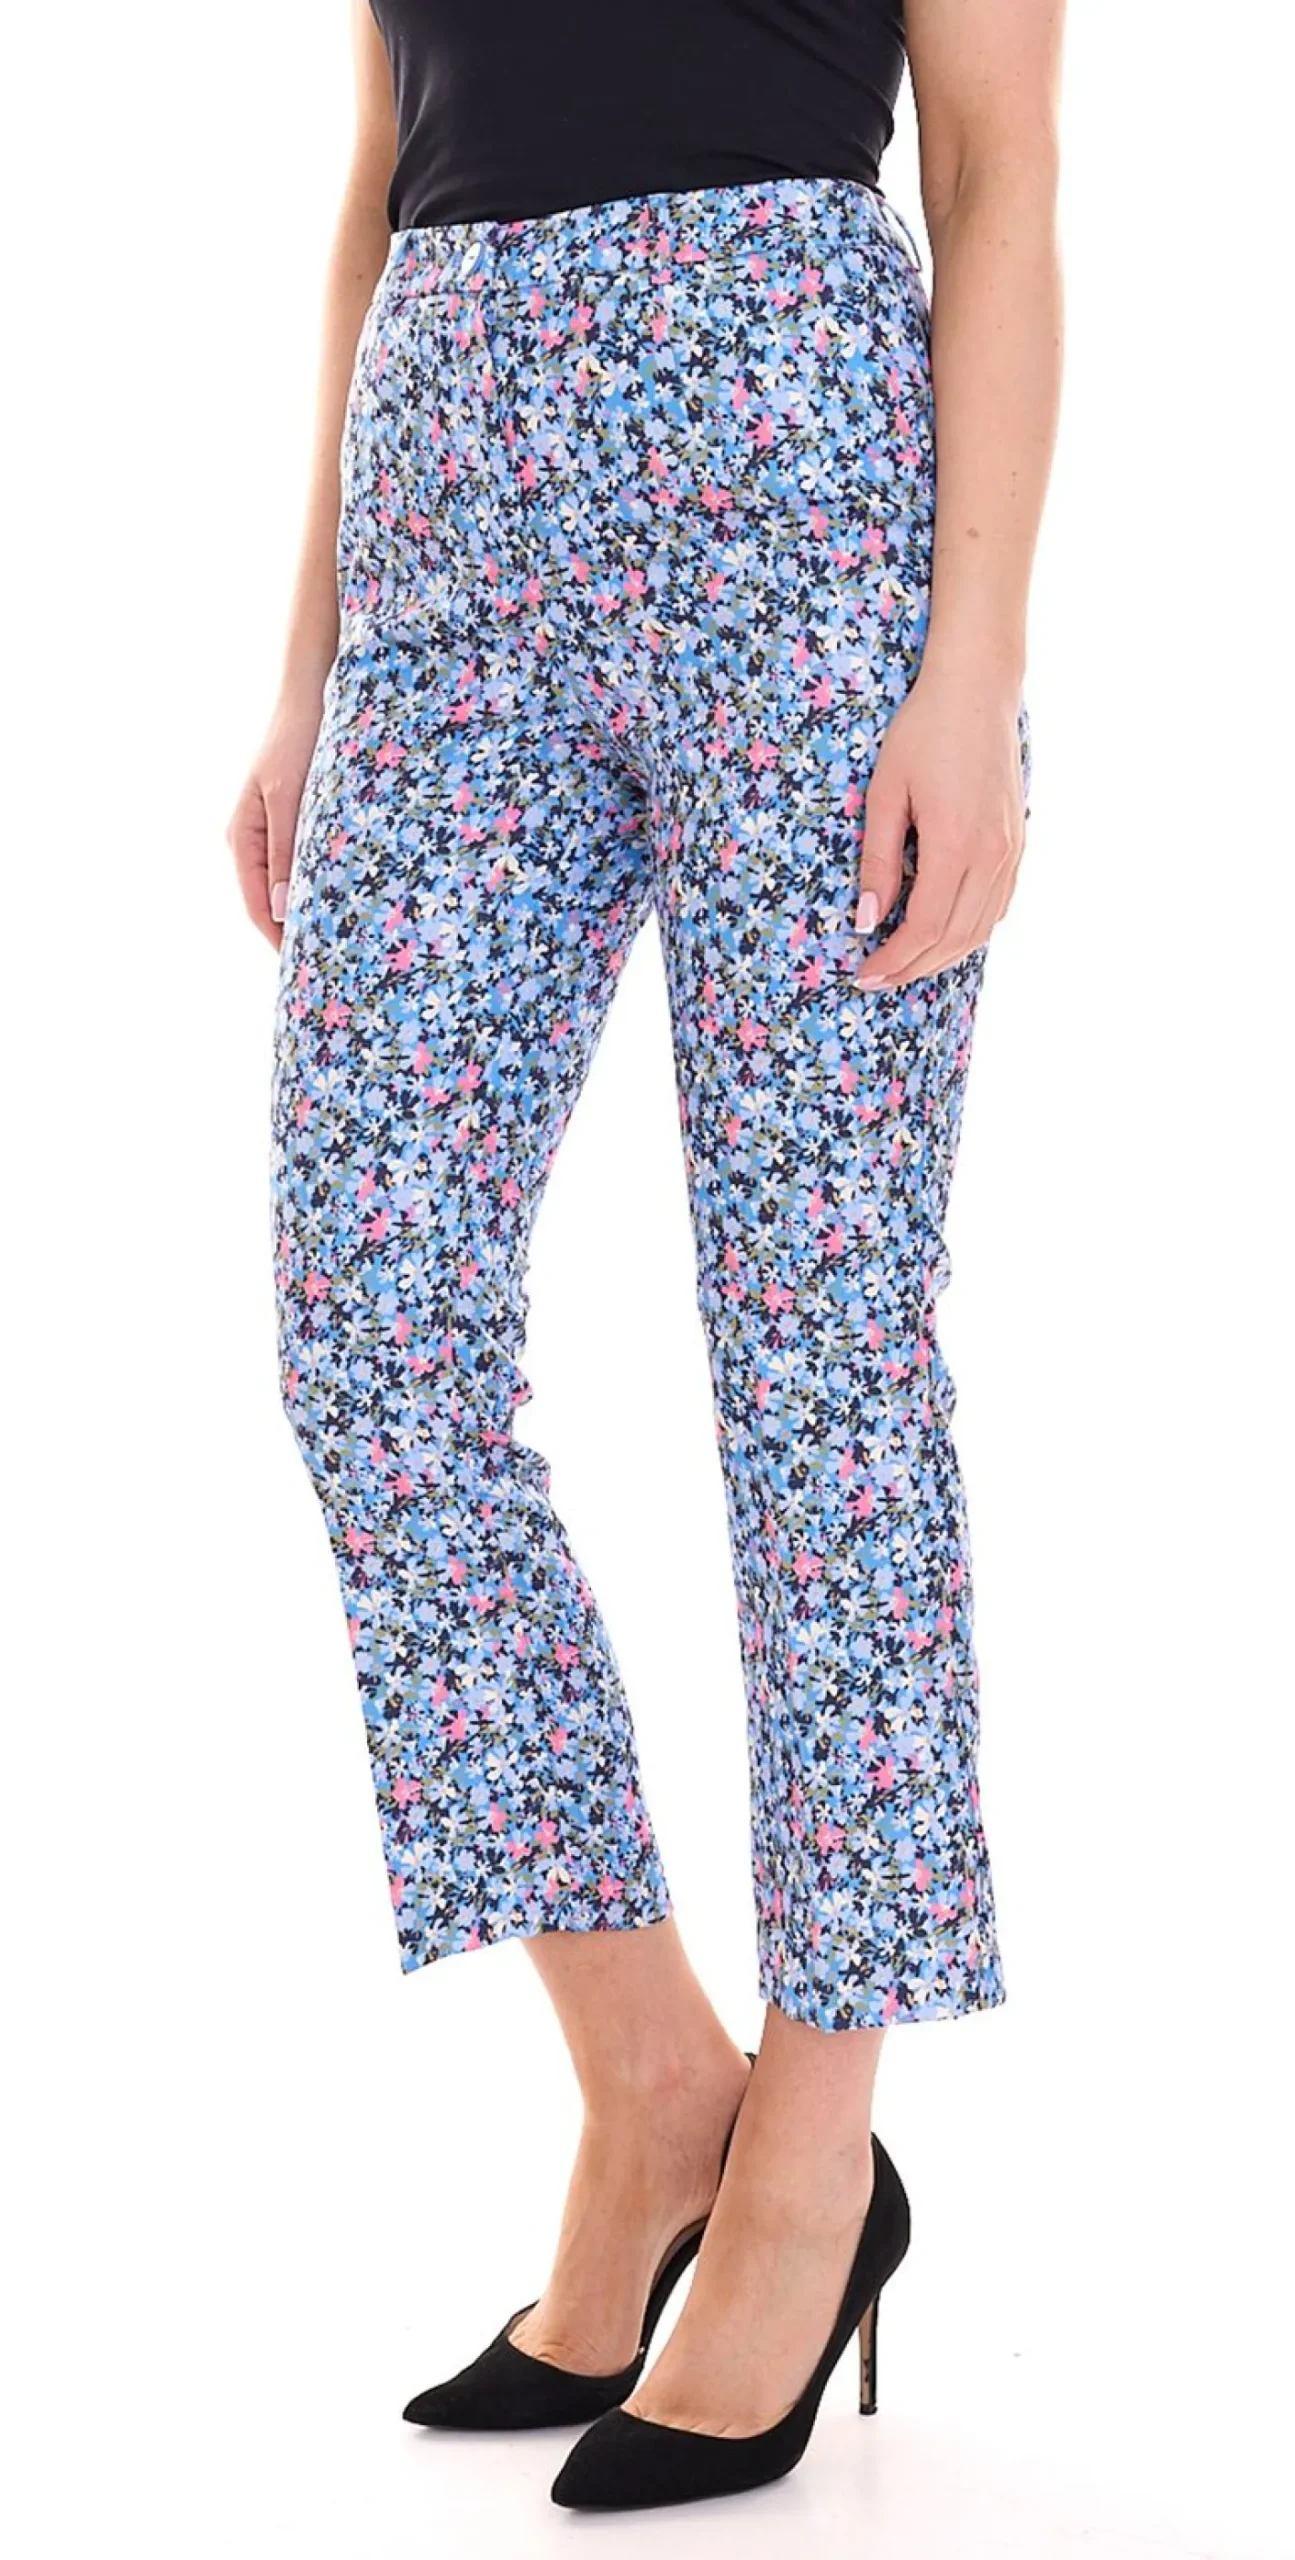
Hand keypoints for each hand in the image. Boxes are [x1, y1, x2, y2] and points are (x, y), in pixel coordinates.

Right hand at [227, 686, 324, 950]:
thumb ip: (287, 853)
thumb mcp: (291, 797)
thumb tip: (284, 912)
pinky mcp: (296, 824)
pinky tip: (349, 902)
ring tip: (343, 943)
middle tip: (331, 968)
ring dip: (313, 913)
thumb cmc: (298, 741)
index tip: (308, 971)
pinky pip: (306, 867)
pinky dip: (323, 887)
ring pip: (291, 888)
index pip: (259, 909)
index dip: (282, 943)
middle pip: (273, 905)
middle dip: (298, 934)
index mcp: (244, 839)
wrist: (312, 696)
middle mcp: (254, 842)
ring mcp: (275, 834)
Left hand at [853, 667, 1027, 990]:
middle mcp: (991, 856)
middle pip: (954, 939)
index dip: (893, 959)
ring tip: (905, 965)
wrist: (977, 692)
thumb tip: (866, 920)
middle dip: (913, 968)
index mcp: (956, 845)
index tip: (863, 973)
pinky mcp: (1018, 844)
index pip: (923, 929)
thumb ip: (877, 861)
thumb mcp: (884, 794)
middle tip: (877, 979)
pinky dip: (970, 931)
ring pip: (980, 929)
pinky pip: (997, 906)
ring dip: (942, 957)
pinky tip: (944, 935)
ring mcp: (1011, 851)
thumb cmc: (923, 733)